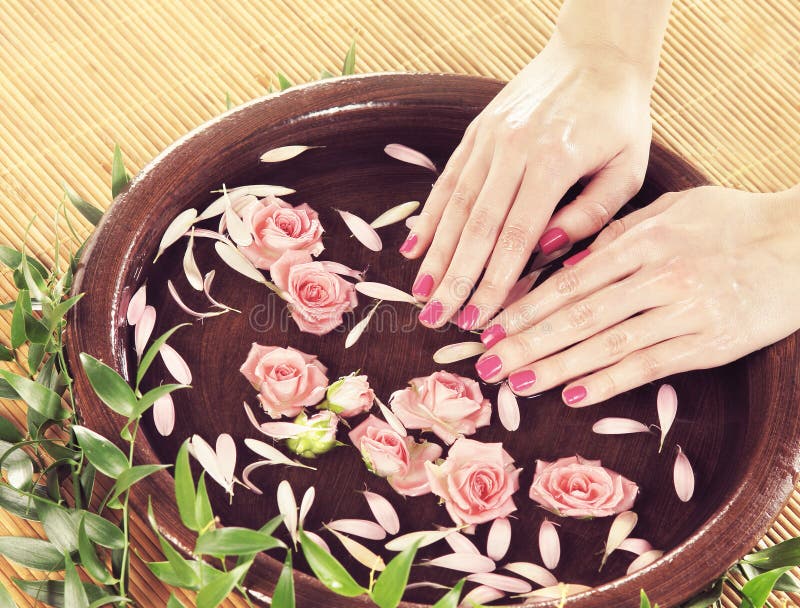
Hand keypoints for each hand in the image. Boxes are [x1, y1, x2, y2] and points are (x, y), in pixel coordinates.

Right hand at [404, 34, 654, 329]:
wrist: (596, 53)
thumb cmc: (619, 118)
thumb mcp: (628, 167)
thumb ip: (591, 213)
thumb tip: (546, 248)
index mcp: (554, 161)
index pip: (516, 236)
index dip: (494, 282)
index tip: (478, 318)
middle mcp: (513, 149)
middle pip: (476, 227)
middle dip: (454, 278)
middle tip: (435, 318)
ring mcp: (489, 137)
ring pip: (454, 206)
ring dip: (435, 253)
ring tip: (418, 294)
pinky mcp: (476, 132)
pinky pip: (448, 180)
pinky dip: (429, 216)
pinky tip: (414, 248)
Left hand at [473, 185, 799, 405]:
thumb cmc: (733, 222)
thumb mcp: (673, 211)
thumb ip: (620, 236)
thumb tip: (568, 268)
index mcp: (642, 241)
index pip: (570, 281)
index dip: (526, 308)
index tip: (492, 327)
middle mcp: (657, 275)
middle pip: (578, 316)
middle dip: (527, 342)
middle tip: (486, 365)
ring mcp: (684, 310)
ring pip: (607, 345)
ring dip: (557, 367)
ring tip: (517, 384)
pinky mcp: (709, 342)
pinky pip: (650, 366)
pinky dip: (609, 382)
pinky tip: (574, 395)